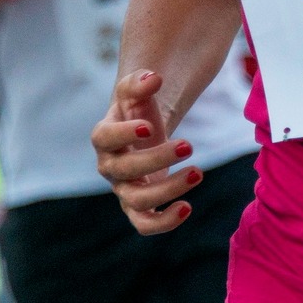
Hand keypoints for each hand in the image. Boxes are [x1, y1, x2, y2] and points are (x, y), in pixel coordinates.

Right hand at [90, 70, 198, 234]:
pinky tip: (187, 207)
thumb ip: (141, 80)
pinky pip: (145, 223)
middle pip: (125, 170)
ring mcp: (123, 188)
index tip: (148, 125)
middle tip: (189, 145)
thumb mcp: (137, 89)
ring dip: (168, 189)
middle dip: (157, 160)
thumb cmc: (138, 108)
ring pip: (137, 200)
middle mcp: (110, 166)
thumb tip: (154, 78)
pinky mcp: (140, 205)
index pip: (104, 138)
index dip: (122, 134)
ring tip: (198, 172)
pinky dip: (163, 222)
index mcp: (104, 137)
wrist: (143, 129)